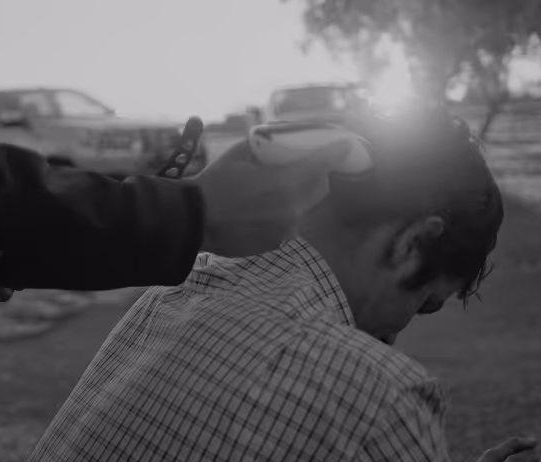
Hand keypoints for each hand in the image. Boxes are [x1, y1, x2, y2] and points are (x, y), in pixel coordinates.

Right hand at [188, 136, 352, 257]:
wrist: (194, 222)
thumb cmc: (213, 184)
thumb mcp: (240, 153)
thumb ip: (267, 146)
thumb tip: (282, 139)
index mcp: (285, 182)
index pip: (323, 164)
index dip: (337, 152)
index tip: (346, 145)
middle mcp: (292, 208)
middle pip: (319, 187)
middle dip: (315, 175)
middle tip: (300, 166)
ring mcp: (285, 229)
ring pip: (304, 207)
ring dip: (296, 196)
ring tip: (271, 190)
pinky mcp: (276, 242)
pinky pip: (288, 223)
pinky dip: (282, 214)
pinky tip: (259, 210)